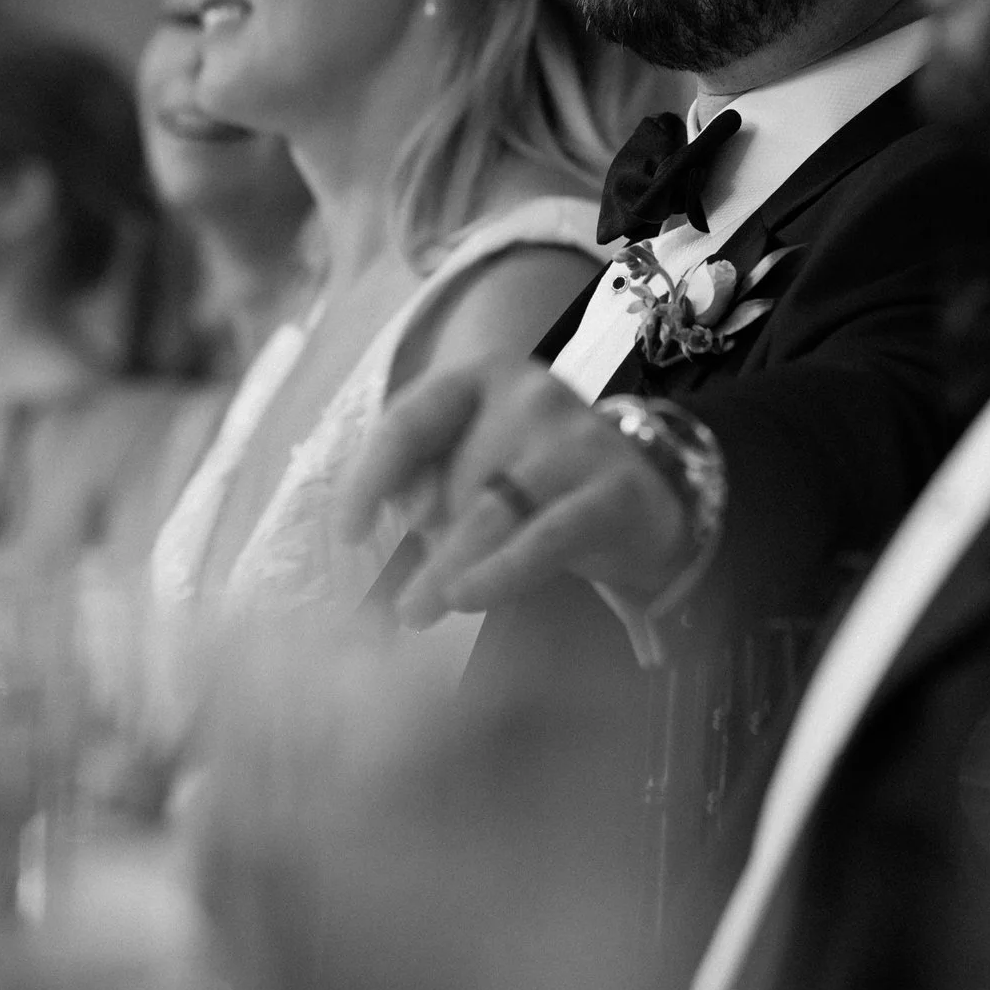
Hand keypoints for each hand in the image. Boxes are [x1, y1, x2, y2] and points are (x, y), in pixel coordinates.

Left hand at [339, 360, 693, 626]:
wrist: (642, 501)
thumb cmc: (531, 484)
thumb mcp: (469, 466)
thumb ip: (423, 480)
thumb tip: (400, 515)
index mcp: (482, 376)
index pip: (409, 421)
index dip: (369, 478)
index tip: (348, 534)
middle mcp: (532, 393)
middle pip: (456, 475)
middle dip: (426, 543)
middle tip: (401, 606)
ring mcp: (578, 437)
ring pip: (495, 509)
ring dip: (448, 566)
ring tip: (418, 612)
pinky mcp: (614, 489)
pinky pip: (547, 536)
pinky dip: (502, 571)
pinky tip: (468, 597)